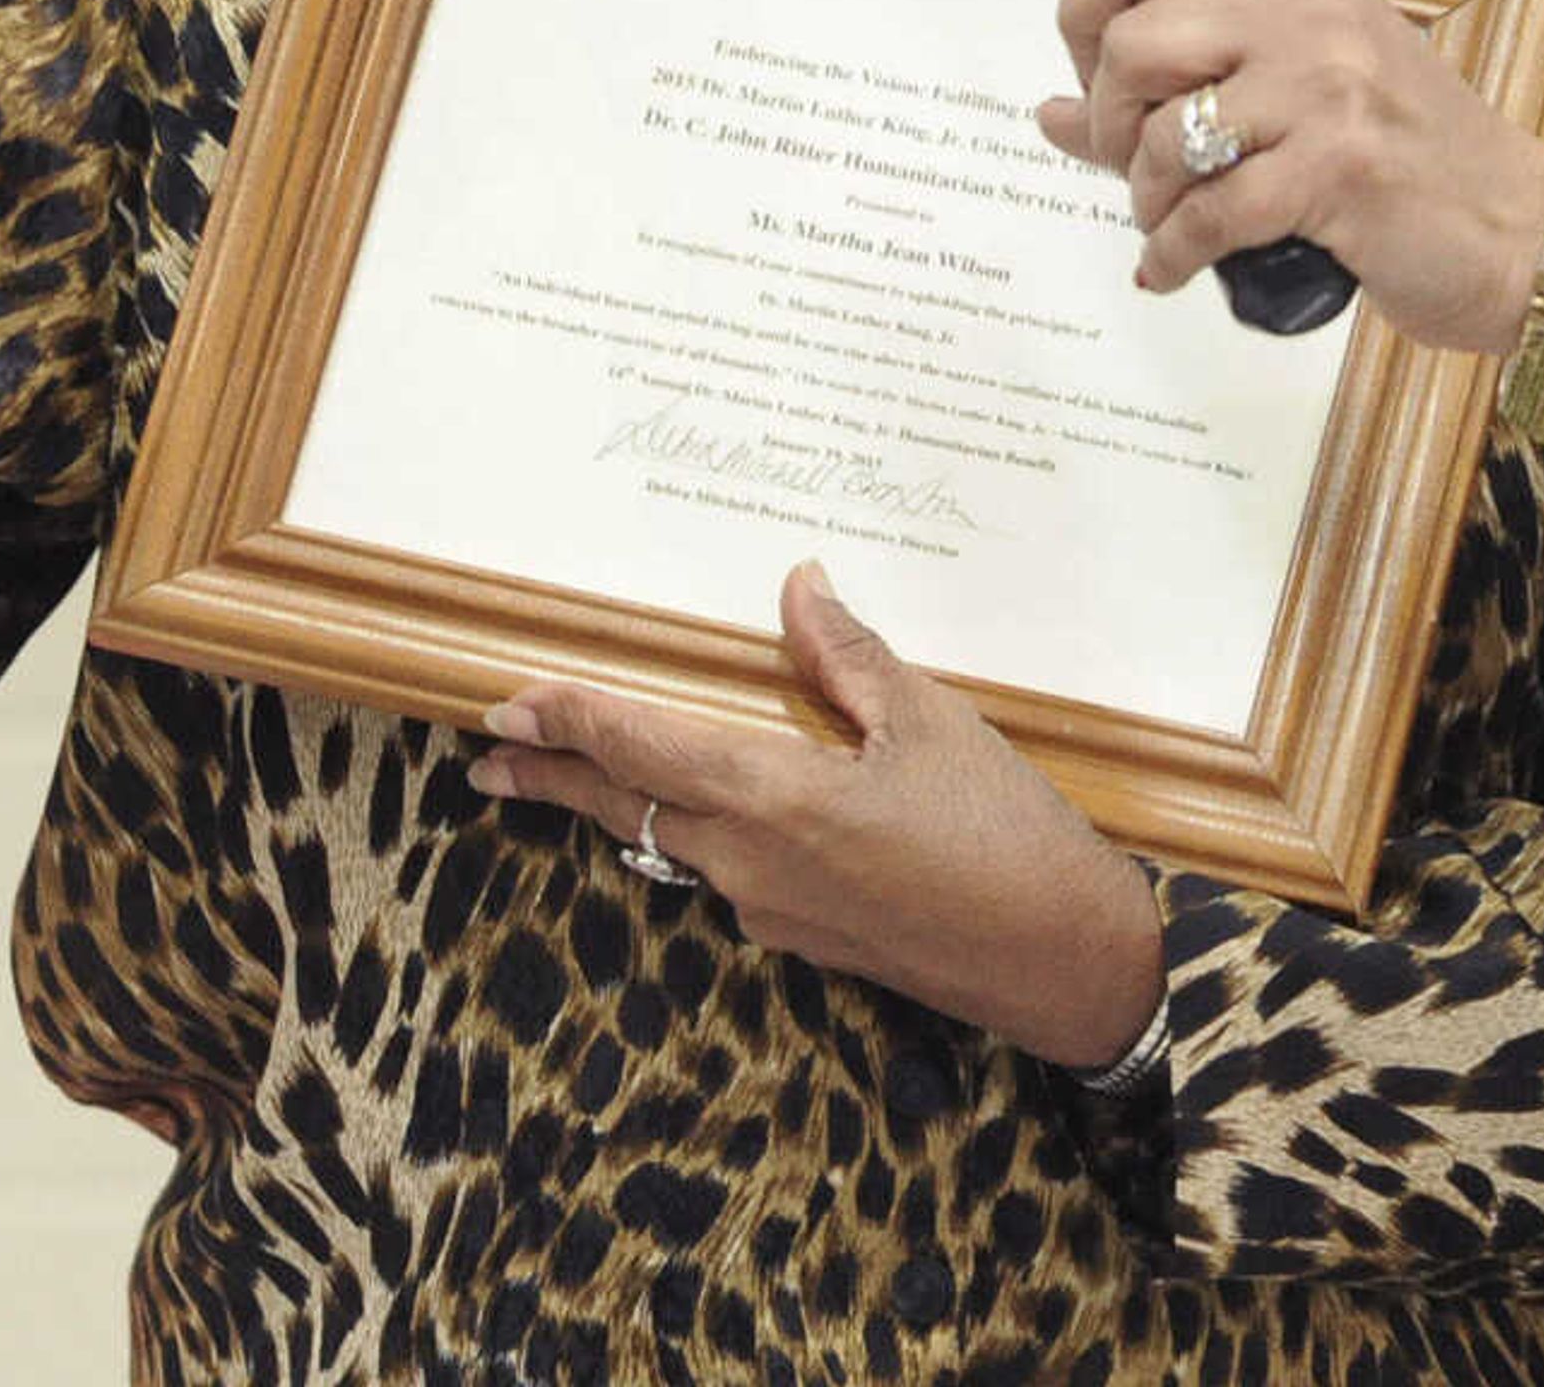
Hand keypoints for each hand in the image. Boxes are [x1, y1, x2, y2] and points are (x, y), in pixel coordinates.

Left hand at [470, 561, 1162, 1069]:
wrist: (1055, 957)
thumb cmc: (1002, 831)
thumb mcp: (928, 720)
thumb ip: (847, 654)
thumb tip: (799, 586)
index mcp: (771, 798)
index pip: (638, 750)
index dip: (568, 719)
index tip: (507, 701)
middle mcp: (748, 864)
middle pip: (624, 810)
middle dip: (550, 777)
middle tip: (488, 755)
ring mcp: (770, 911)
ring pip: (668, 846)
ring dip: (614, 808)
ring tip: (572, 778)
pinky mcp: (802, 938)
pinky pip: (725, 873)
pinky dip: (692, 835)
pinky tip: (710, 814)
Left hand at [1037, 0, 1543, 356]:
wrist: (1517, 229)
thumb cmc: (1406, 156)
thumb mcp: (1301, 86)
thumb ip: (1177, 86)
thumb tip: (1051, 111)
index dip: (1088, 5)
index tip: (1095, 66)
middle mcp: (1309, 8)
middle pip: (1134, 38)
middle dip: (1106, 115)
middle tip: (1128, 158)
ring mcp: (1327, 86)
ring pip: (1164, 131)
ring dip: (1145, 193)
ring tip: (1168, 215)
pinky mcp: (1337, 170)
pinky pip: (1206, 215)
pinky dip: (1171, 253)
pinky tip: (1174, 266)